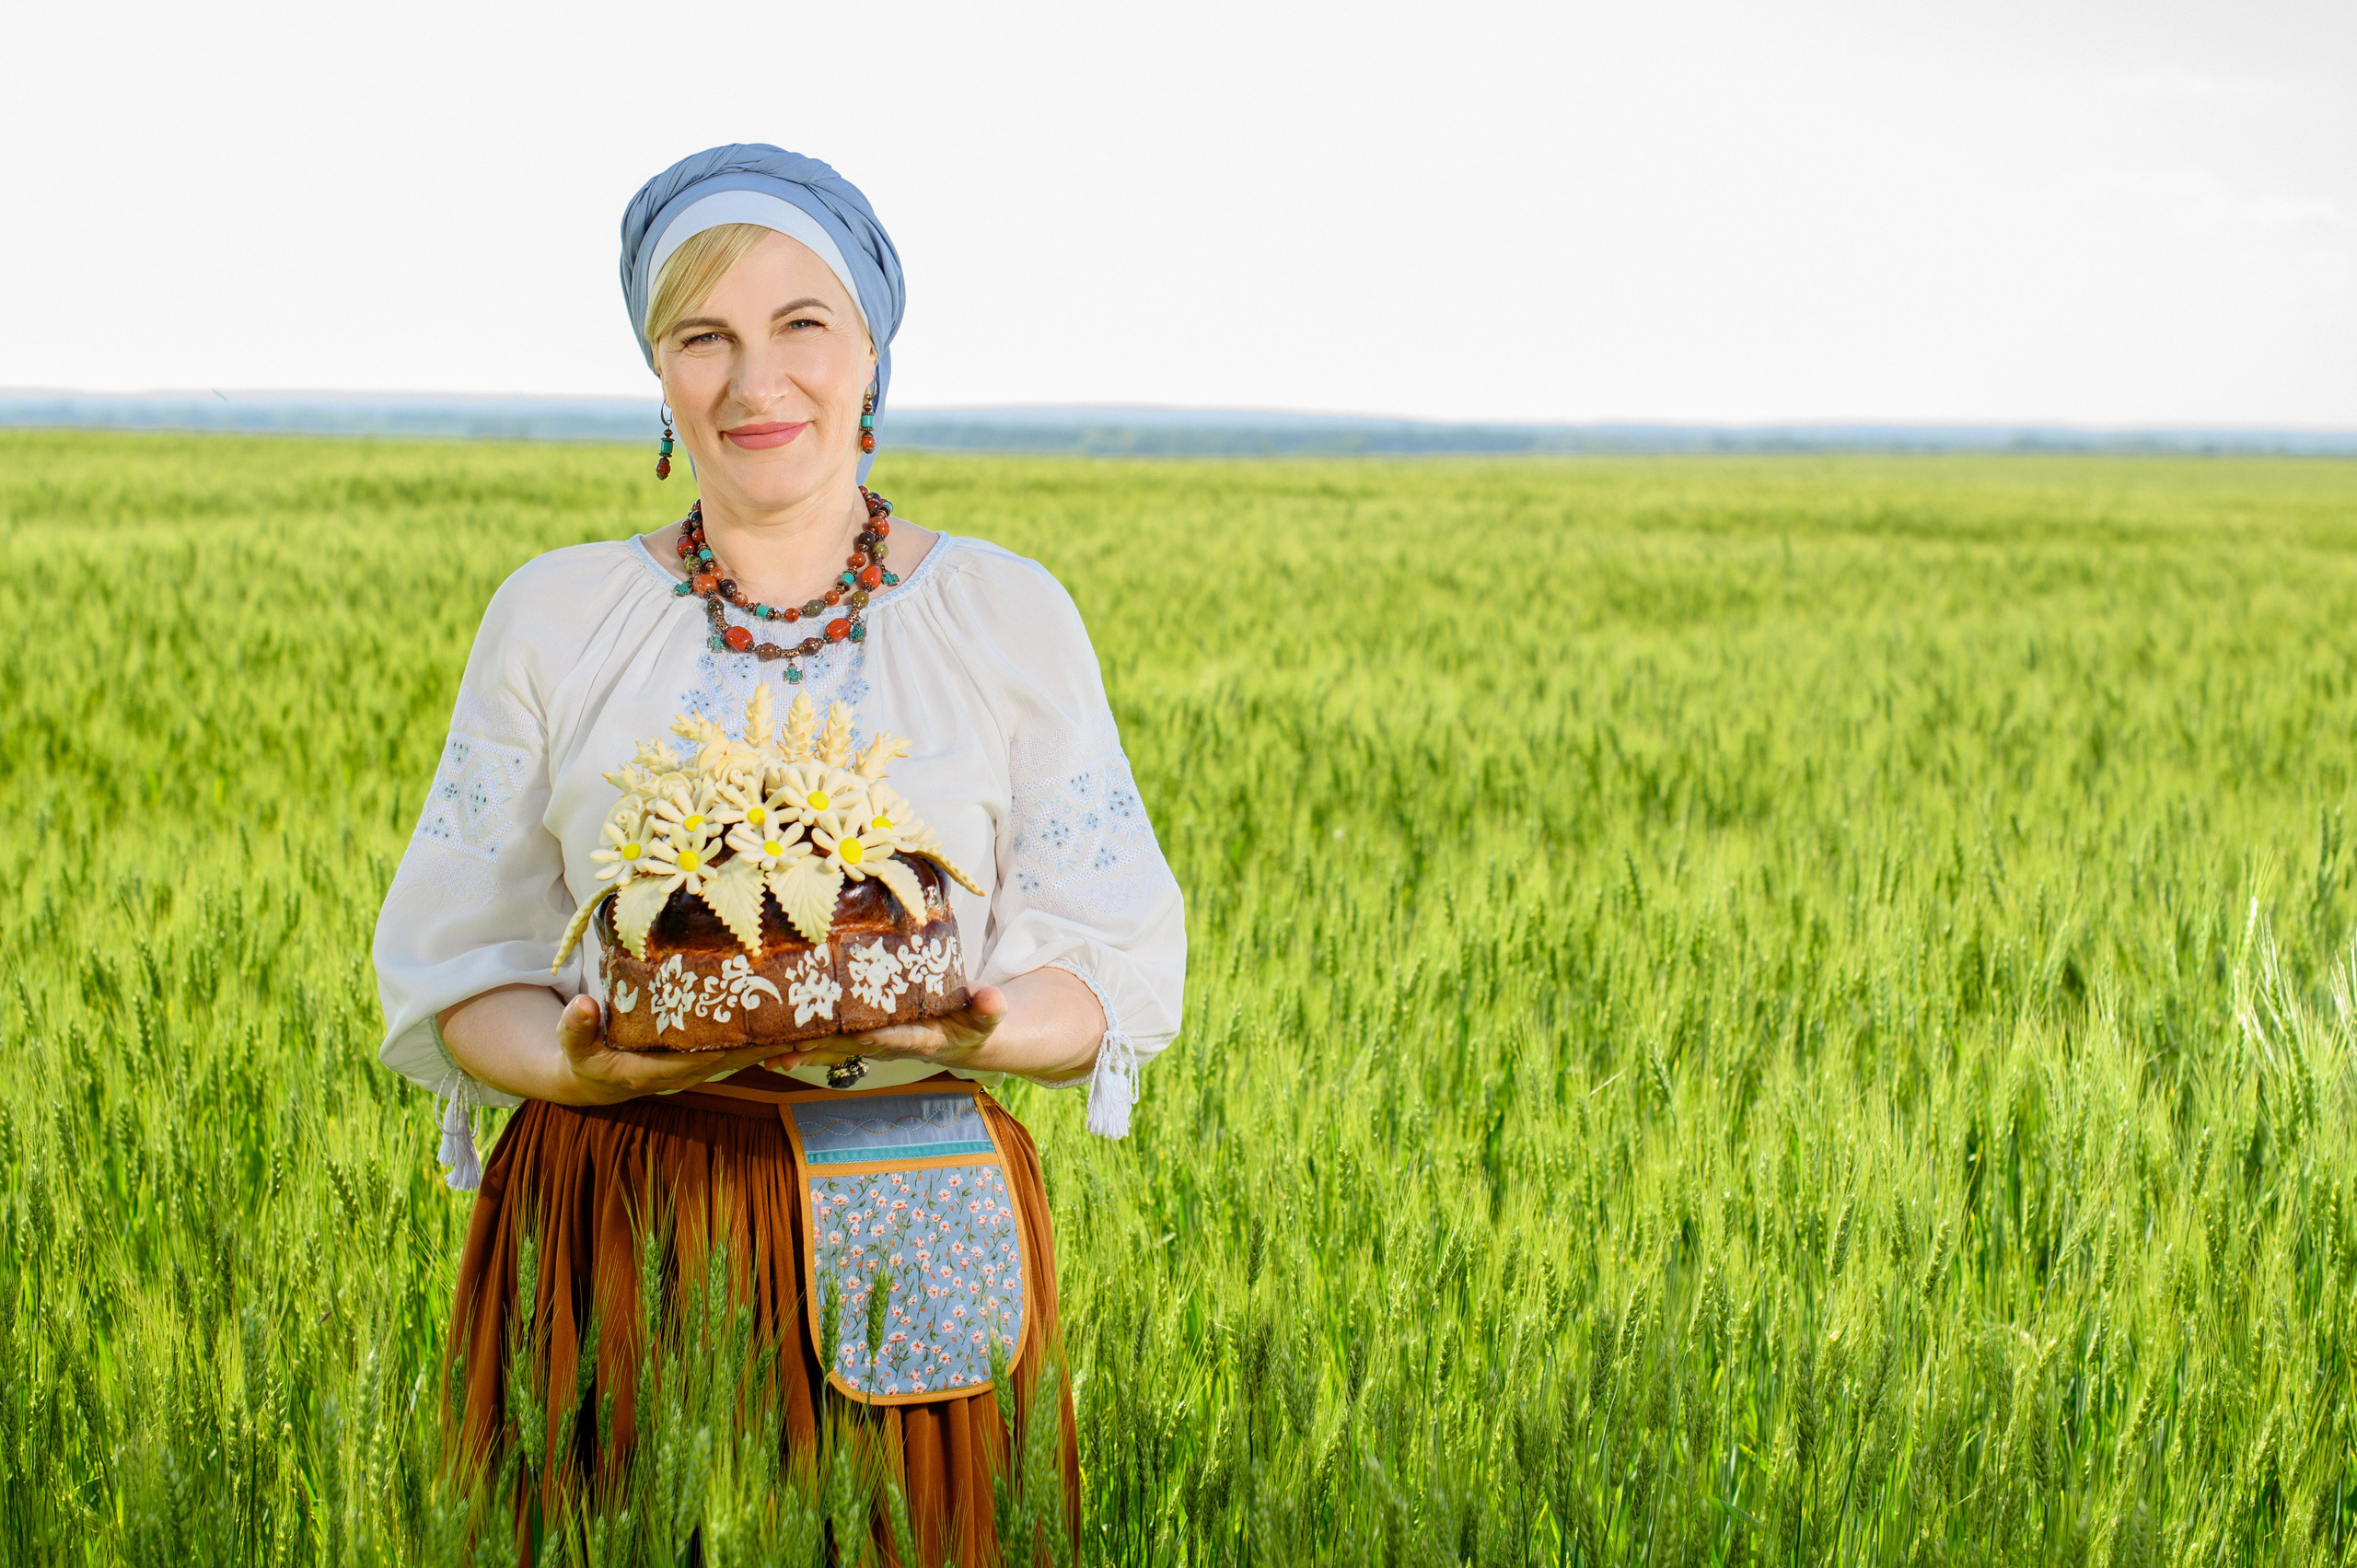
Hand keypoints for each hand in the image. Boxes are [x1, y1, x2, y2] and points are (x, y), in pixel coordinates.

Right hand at [552, 994, 824, 1104]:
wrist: (594, 1076)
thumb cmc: (586, 1059)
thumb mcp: (575, 1049)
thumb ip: (575, 1030)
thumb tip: (581, 1004)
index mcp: (663, 1070)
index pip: (711, 1059)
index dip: (744, 1048)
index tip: (775, 1033)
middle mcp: (690, 1067)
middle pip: (742, 1055)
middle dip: (778, 1042)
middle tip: (816, 1019)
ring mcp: (700, 1060)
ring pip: (748, 1050)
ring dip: (782, 1037)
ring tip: (821, 1014)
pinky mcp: (704, 1050)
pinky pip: (741, 1042)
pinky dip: (768, 1031)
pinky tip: (797, 1014)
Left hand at [765, 985, 1009, 1073]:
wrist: (963, 1038)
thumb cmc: (973, 1020)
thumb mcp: (987, 1014)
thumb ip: (988, 1007)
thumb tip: (993, 999)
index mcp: (923, 1037)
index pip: (900, 1037)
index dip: (882, 1036)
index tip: (863, 1033)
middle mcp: (892, 1044)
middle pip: (854, 1046)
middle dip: (824, 1046)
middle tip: (793, 1044)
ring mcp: (874, 1042)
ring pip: (834, 1047)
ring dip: (803, 1052)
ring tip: (770, 1056)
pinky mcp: (861, 1036)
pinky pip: (828, 1041)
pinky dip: (801, 1045)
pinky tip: (770, 1048)